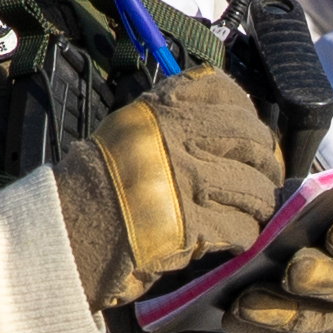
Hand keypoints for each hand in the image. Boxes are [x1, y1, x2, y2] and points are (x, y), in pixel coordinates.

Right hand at [51, 72, 292, 315]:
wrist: (66, 230)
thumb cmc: (96, 187)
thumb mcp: (130, 133)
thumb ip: (172, 122)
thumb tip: (229, 130)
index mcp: (160, 109)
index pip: (225, 92)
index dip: (247, 116)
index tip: (250, 134)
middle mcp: (176, 136)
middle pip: (251, 140)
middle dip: (267, 163)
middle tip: (264, 179)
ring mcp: (187, 180)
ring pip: (254, 187)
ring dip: (258, 204)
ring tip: (251, 213)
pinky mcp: (192, 224)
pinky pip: (241, 227)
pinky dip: (244, 236)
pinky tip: (233, 240)